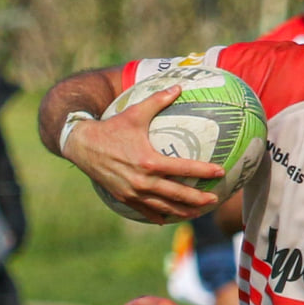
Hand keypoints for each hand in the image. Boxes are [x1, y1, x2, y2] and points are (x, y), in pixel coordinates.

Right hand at [64, 87, 222, 222]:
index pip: (184, 168)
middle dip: (198, 199)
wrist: (83, 145)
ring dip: (183, 211)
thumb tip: (180, 86)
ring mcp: (133, 192)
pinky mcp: (124, 198)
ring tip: (198, 213)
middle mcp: (143, 180)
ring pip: (164, 206)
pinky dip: (159, 215)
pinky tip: (169, 218)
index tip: (220, 172)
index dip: (204, 170)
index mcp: (149, 161)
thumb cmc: (112, 127)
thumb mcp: (135, 112)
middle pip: (178, 194)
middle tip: (215, 199)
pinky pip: (146, 211)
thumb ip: (159, 100)